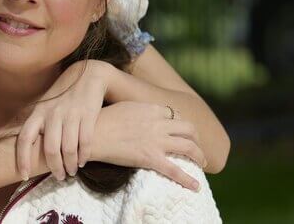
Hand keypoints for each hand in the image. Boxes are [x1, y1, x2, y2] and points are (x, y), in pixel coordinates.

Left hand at [16, 60, 109, 180]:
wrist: (88, 75)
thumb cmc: (63, 95)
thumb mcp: (45, 105)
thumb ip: (37, 124)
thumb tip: (25, 148)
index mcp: (38, 112)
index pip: (24, 139)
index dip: (22, 159)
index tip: (23, 175)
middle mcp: (52, 114)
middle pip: (49, 149)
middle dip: (54, 167)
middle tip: (59, 176)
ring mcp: (70, 114)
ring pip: (68, 148)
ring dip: (70, 165)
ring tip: (71, 171)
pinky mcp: (88, 114)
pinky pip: (85, 141)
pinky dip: (83, 155)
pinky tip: (82, 161)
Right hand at [90, 101, 206, 190]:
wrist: (92, 135)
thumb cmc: (102, 120)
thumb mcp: (125, 107)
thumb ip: (140, 109)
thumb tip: (145, 112)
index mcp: (151, 109)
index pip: (175, 114)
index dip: (181, 123)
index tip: (181, 130)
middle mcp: (158, 124)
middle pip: (189, 129)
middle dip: (196, 138)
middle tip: (196, 146)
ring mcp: (156, 141)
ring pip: (189, 147)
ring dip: (199, 156)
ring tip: (201, 162)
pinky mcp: (151, 158)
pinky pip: (175, 171)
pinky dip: (188, 180)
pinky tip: (196, 186)